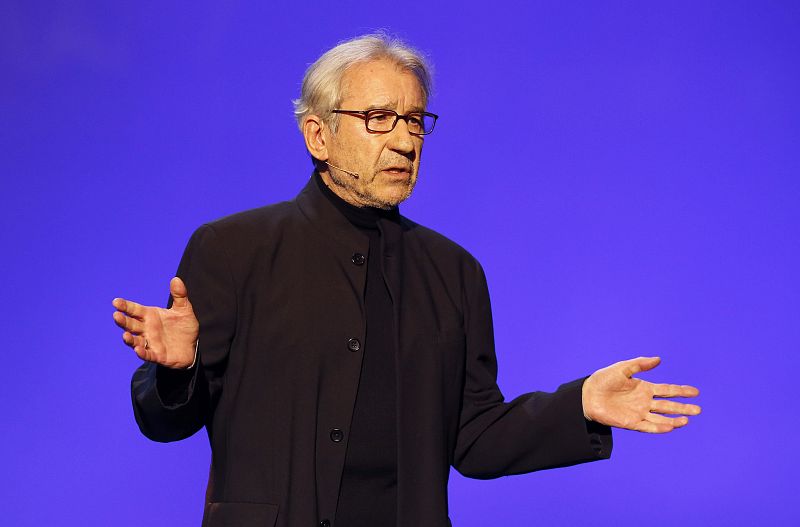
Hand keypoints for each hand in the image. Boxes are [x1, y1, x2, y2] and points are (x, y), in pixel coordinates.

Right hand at [112, 277, 198, 368]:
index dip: (125, 306)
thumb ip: (179, 295)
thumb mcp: (184, 310)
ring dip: (129, 339)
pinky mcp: (157, 355)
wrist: (191, 347)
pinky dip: (142, 352)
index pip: (134, 310)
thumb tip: (176, 279)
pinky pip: (147, 354)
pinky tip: (138, 350)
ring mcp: (150, 342)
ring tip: (125, 335)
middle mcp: (146, 329)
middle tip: (116, 315)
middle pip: (131, 325)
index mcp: (150, 316)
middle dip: (123, 321)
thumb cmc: (184, 327)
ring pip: (135, 341)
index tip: (116, 301)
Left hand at [582, 357, 700, 432]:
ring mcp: (638, 413)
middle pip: (668, 406)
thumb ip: (640, 364)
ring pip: (661, 418)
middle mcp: (644, 402)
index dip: (681, 391)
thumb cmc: (603, 380)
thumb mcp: (622, 368)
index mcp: (644, 388)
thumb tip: (659, 359)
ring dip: (674, 420)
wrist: (587, 395)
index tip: (696, 392)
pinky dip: (659, 427)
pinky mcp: (631, 423)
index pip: (667, 390)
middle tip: (699, 409)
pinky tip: (671, 426)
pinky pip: (648, 427)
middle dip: (683, 407)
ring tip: (687, 420)